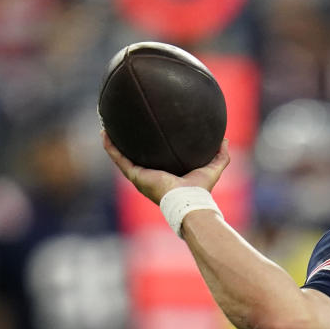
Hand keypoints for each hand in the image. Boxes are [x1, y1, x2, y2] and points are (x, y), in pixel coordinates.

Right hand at [102, 131, 230, 204]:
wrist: (188, 201)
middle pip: (136, 157)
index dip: (150, 148)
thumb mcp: (213, 168)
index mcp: (165, 176)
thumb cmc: (200, 190)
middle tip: (123, 127)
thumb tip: (224, 139)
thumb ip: (220, 155)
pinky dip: (111, 147)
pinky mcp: (136, 176)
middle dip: (128, 144)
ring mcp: (140, 176)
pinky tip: (104, 133)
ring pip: (122, 157)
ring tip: (107, 127)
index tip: (146, 134)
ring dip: (113, 143)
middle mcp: (150, 176)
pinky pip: (119, 159)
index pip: (155, 160)